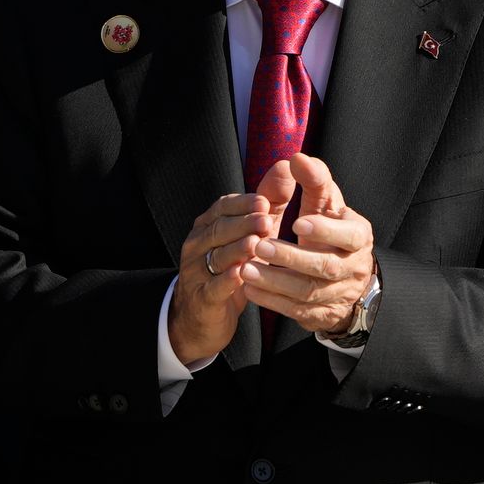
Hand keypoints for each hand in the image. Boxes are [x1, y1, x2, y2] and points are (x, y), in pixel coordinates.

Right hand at [171, 164, 289, 368]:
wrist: (202, 317)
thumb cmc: (232, 268)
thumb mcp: (252, 233)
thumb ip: (270, 203)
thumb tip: (287, 165)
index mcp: (209, 226)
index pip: (222, 207)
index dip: (243, 203)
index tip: (265, 200)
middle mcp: (198, 244)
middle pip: (219, 229)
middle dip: (242, 223)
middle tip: (266, 219)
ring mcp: (196, 271)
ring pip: (216, 256)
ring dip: (236, 249)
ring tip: (256, 244)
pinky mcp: (202, 298)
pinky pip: (213, 287)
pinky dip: (226, 281)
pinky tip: (240, 275)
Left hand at [243, 153, 379, 337]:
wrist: (347, 280)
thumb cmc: (331, 230)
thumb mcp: (326, 204)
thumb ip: (313, 180)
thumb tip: (295, 158)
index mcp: (358, 237)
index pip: (349, 234)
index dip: (325, 230)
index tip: (297, 220)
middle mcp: (353, 268)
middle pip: (325, 266)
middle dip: (291, 257)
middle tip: (259, 245)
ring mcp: (338, 294)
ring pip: (308, 292)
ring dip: (275, 281)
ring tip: (245, 268)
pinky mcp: (321, 314)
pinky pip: (296, 311)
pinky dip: (272, 301)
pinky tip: (249, 288)